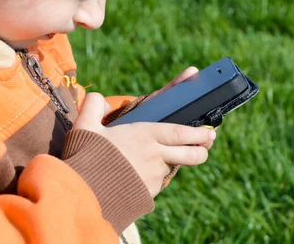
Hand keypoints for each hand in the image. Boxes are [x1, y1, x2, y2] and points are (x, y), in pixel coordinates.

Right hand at [73, 92, 215, 196]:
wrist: (84, 194)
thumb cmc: (86, 157)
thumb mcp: (85, 126)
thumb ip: (93, 105)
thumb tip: (98, 98)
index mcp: (144, 135)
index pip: (180, 132)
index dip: (197, 133)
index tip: (209, 132)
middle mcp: (154, 156)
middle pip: (189, 154)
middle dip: (202, 149)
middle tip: (209, 144)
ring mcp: (153, 176)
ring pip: (172, 167)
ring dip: (177, 162)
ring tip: (178, 157)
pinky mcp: (148, 193)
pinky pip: (157, 182)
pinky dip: (156, 177)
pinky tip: (146, 173)